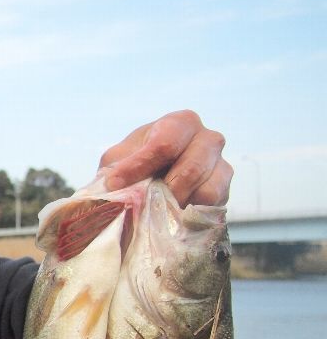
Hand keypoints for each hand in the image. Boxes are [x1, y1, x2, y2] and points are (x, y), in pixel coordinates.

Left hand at [99, 110, 231, 206]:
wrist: (148, 183)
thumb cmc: (133, 165)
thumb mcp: (118, 161)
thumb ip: (116, 168)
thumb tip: (113, 184)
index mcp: (181, 124)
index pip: (166, 144)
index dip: (140, 166)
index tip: (115, 183)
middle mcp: (208, 139)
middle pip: (191, 167)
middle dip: (163, 191)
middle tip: (141, 204)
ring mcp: (221, 165)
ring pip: (206, 189)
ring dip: (177, 205)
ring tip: (156, 211)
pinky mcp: (224, 191)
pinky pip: (212, 205)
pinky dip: (190, 213)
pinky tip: (172, 214)